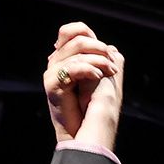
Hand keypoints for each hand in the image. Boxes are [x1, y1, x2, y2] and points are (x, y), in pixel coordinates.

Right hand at [44, 21, 124, 152]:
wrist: (86, 133)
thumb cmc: (94, 109)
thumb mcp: (102, 79)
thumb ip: (102, 60)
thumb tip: (111, 47)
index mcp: (64, 59)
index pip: (69, 31)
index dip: (88, 33)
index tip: (105, 52)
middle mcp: (55, 63)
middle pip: (77, 39)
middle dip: (99, 49)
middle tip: (111, 66)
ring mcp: (52, 74)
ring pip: (77, 52)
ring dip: (99, 61)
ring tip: (110, 73)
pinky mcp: (52, 85)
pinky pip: (73, 67)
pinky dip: (90, 69)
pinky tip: (99, 77)